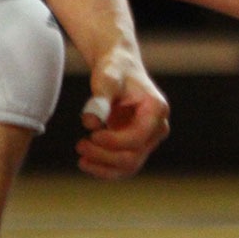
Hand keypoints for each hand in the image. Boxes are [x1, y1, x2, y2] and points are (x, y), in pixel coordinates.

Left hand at [77, 46, 169, 178]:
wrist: (119, 68)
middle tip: (80, 145)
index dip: (113, 142)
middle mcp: (158, 127)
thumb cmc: (114, 71)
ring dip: (103, 166)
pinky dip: (105, 169)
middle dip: (104, 156)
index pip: (137, 138)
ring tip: (82, 158)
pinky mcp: (137, 146)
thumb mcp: (106, 79)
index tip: (91, 134)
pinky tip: (86, 162)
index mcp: (156, 109)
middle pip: (133, 156)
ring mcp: (149, 139)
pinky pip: (123, 166)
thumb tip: (91, 122)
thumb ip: (100, 99)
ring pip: (129, 166)